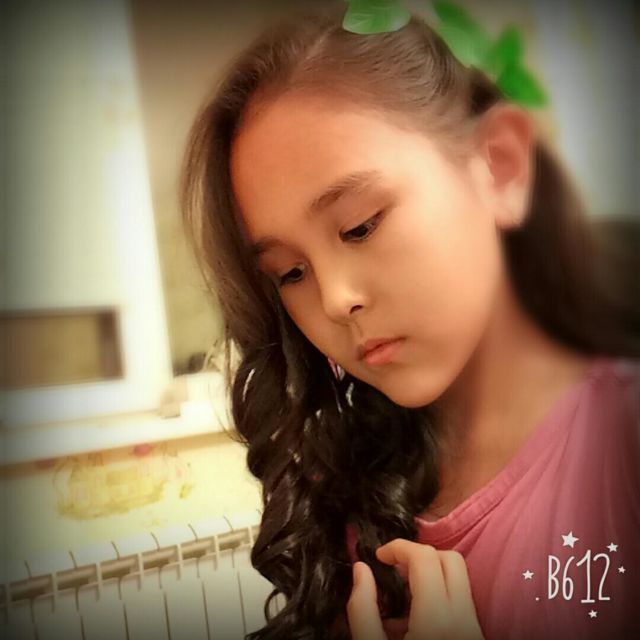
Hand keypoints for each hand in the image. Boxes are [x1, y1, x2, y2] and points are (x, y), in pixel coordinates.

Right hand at [347, 538, 484, 638]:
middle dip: (420, 555)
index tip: (379, 556)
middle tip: (394, 568)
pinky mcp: (478, 637)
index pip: (425, 558)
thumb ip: (361, 610)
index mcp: (436, 620)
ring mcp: (475, 629)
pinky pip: (463, 602)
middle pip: (451, 560)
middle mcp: (464, 620)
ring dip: (431, 575)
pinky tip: (416, 619)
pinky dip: (440, 596)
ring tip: (403, 595)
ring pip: (460, 579)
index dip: (399, 547)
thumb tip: (361, 569)